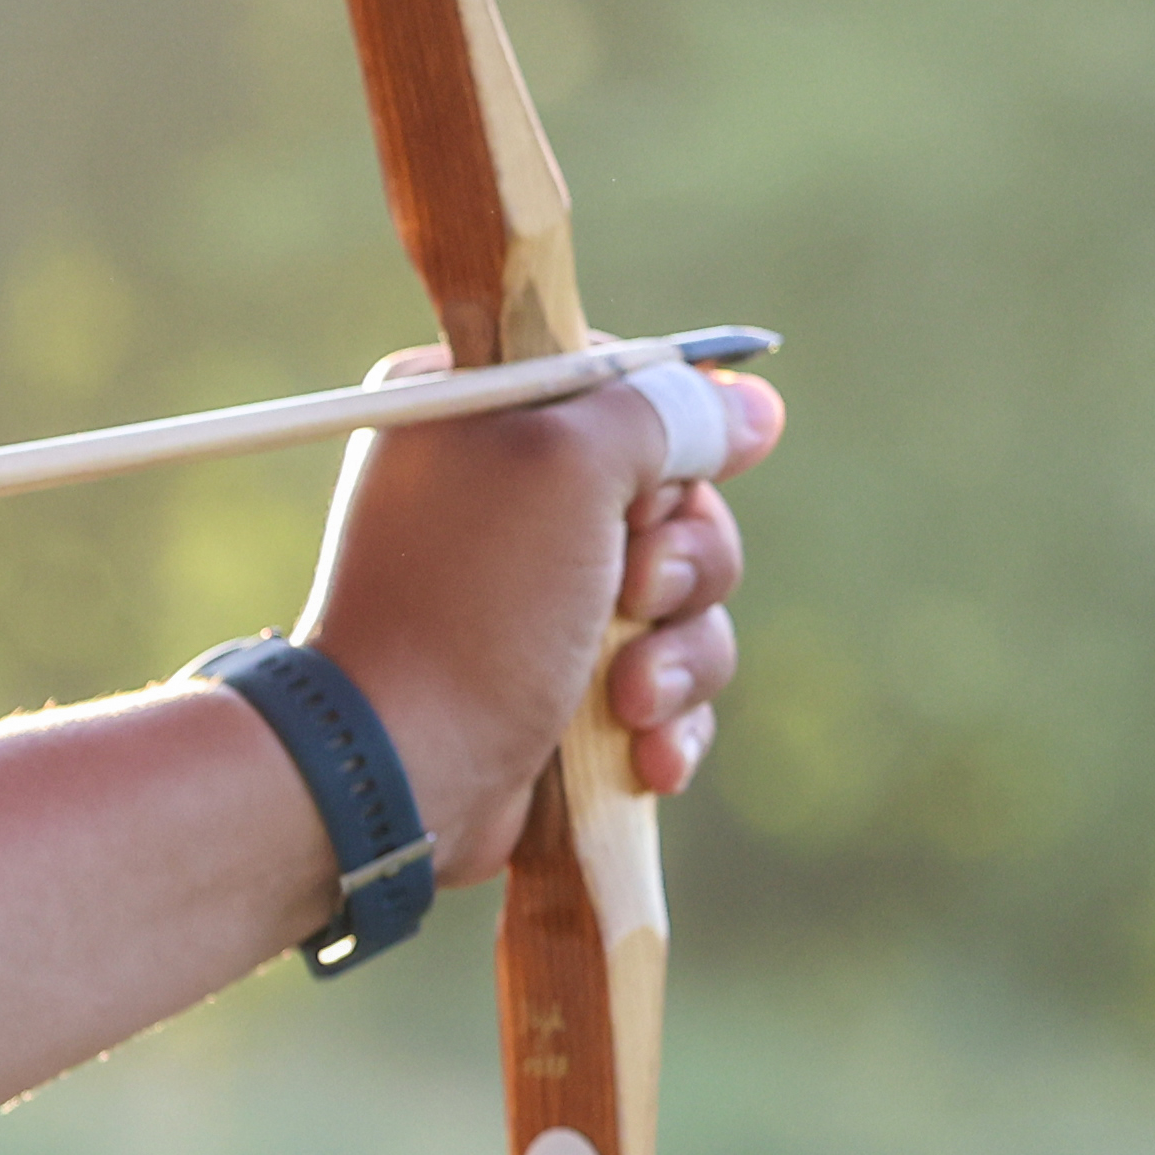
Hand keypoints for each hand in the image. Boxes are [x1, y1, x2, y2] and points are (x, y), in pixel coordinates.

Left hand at [300, 342, 777, 863]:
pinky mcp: (562, 685)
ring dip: (679, 655)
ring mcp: (535, 596)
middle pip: (673, 495)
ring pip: (685, 597)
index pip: (622, 381)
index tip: (643, 490)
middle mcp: (505, 495)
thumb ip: (667, 413)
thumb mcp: (569, 464)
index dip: (663, 439)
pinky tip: (643, 755)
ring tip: (626, 700)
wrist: (399, 772)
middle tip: (635, 596)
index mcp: (475, 413)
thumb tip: (754, 408)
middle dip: (681, 561)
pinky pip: (668, 683)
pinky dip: (667, 720)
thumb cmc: (473, 603)